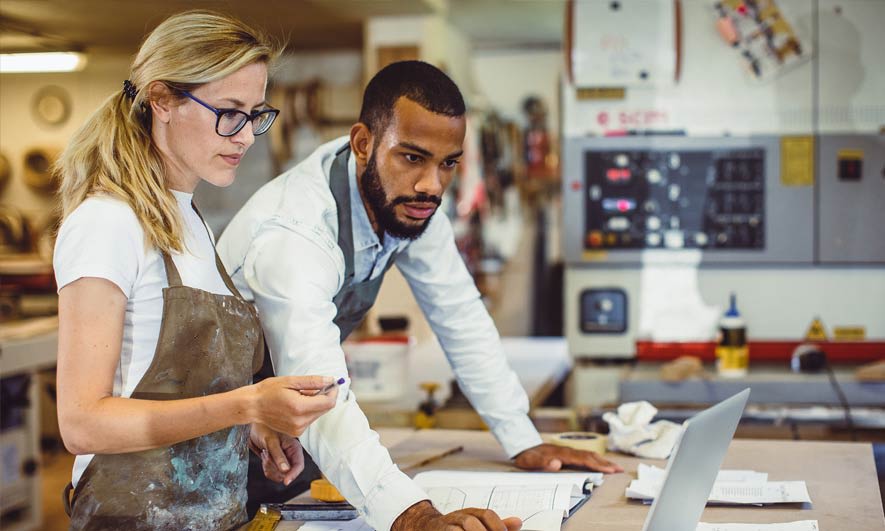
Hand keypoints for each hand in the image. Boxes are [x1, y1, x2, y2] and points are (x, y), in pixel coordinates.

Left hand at [248, 423, 304, 485]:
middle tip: (267, 454)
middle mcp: (290, 455)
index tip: (286, 481)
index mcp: (294, 448)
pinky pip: (271, 474)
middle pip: (287, 473)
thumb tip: (286, 470)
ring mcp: (282, 460)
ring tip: (265, 453)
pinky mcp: (274, 463)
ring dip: (269, 467)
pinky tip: (264, 456)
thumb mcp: (271, 441)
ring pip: (278, 475)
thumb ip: (278, 456)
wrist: (253, 427)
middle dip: (275, 467)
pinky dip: (266, 468)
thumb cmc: (264, 428)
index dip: (293, 474)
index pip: (298, 465)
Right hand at [251, 375, 337, 436]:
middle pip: (325, 409)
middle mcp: (300, 422)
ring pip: (318, 414)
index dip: (333, 391)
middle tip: (313, 386)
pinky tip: (296, 404)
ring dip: (315, 403)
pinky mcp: (295, 432)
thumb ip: (313, 382)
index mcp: (300, 407)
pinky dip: (308, 410)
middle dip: (324, 396)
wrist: (252, 406)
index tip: (331, 383)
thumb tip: (330, 380)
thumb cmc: (268, 391)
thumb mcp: (290, 381)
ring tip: (300, 395)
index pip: (328, 402)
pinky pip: (310, 419)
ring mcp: (298, 429)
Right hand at [392, 500, 520, 530]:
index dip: (497, 525)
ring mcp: (445, 526)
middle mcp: (457, 517)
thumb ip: (496, 525)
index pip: (486, 514)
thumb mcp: (476, 524)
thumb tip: (518, 522)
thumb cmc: (454, 528)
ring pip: (458, 529)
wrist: (424, 526)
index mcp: (470, 513)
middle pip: (471, 521)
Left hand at [513, 443, 622, 473]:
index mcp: (561, 454)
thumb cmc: (527, 455)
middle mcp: (567, 451)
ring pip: (588, 454)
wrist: (522, 446)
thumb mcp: (530, 461)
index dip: (596, 465)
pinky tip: (600, 462)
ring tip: (615, 466)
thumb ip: (542, 463)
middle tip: (619, 469)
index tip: (609, 470)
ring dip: (602, 461)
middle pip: (589, 456)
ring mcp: (568, 451)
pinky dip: (595, 459)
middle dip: (605, 463)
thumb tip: (557, 464)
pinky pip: (584, 455)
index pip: (583, 459)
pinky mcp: (567, 453)